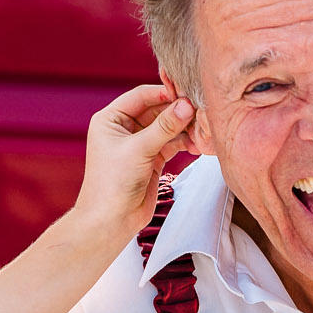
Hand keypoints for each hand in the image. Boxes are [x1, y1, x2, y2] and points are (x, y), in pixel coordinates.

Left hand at [72, 83, 198, 238]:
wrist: (111, 220)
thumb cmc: (112, 183)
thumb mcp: (139, 149)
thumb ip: (164, 126)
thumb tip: (186, 105)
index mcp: (111, 119)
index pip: (141, 96)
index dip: (163, 93)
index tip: (186, 92)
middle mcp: (124, 128)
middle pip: (157, 110)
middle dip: (178, 112)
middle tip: (200, 111)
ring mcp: (139, 144)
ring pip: (167, 127)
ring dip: (184, 128)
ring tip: (202, 131)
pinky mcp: (152, 158)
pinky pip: (172, 143)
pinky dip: (185, 143)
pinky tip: (197, 145)